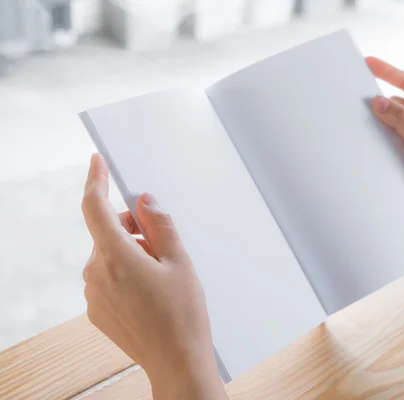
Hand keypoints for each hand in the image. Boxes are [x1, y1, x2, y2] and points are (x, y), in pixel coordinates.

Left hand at [82, 154, 226, 399]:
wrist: (177, 361)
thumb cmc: (183, 314)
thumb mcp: (179, 261)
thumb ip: (160, 225)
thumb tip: (144, 202)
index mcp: (116, 257)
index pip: (95, 207)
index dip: (96, 180)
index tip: (97, 161)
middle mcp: (96, 274)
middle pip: (108, 233)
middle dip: (132, 228)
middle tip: (163, 242)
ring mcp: (94, 294)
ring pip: (109, 255)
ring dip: (132, 252)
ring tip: (162, 274)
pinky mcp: (97, 310)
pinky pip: (108, 277)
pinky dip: (126, 272)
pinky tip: (151, 292)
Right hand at [367, 57, 403, 221]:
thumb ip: (401, 120)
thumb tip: (378, 101)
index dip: (388, 71)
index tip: (368, 62)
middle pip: (399, 103)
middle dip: (380, 103)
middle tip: (356, 101)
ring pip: (396, 123)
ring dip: (382, 124)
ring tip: (362, 126)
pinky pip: (396, 139)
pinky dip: (385, 140)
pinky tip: (373, 145)